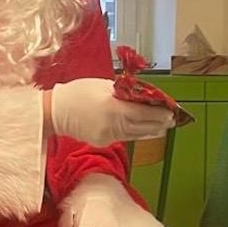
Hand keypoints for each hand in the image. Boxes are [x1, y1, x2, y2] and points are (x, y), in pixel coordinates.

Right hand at [49, 78, 174, 146]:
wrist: (55, 111)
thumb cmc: (77, 93)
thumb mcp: (102, 85)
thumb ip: (123, 92)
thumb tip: (140, 96)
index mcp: (113, 106)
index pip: (143, 111)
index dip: (159, 113)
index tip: (171, 111)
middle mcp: (113, 123)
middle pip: (143, 126)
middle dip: (159, 123)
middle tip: (172, 119)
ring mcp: (108, 135)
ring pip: (136, 134)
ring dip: (151, 131)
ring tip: (163, 127)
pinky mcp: (103, 141)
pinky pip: (125, 137)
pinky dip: (136, 133)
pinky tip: (144, 130)